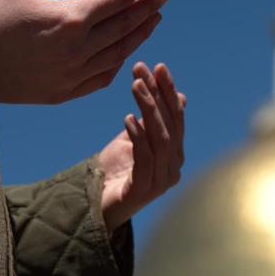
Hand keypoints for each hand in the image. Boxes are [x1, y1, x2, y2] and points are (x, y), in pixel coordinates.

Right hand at [0, 0, 169, 103]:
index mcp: (69, 18)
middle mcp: (78, 49)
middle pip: (126, 24)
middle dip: (148, 6)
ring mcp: (74, 74)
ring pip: (121, 51)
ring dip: (141, 33)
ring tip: (154, 17)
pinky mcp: (65, 92)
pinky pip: (104, 76)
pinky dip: (120, 60)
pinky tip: (128, 48)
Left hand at [98, 62, 184, 231]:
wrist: (94, 208)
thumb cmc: (114, 174)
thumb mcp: (134, 140)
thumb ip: (154, 122)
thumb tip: (179, 97)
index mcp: (174, 155)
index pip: (176, 117)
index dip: (168, 91)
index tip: (159, 67)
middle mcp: (173, 167)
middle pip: (171, 125)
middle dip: (159, 94)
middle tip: (145, 69)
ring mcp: (162, 181)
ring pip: (161, 138)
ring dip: (148, 109)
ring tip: (135, 86)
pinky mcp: (145, 190)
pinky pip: (145, 158)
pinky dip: (138, 136)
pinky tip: (128, 118)